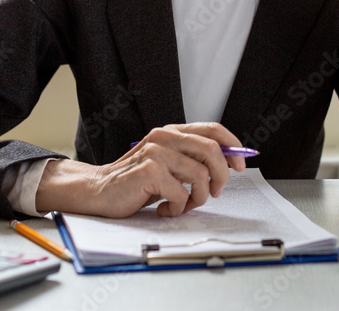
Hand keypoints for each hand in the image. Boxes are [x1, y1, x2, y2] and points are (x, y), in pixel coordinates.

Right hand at [35, 123, 246, 217]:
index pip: (213, 130)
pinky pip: (181, 194)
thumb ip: (193, 159)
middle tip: (215, 193)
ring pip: (200, 176)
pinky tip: (165, 209)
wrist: (99, 192)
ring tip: (183, 204)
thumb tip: (230, 164)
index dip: (233, 146)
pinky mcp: (148, 171)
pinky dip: (178, 208)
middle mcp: (165, 137)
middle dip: (221, 176)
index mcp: (172, 132)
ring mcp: (156, 152)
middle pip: (212, 151)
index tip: (240, 166)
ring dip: (197, 198)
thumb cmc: (138, 182)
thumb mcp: (170, 165)